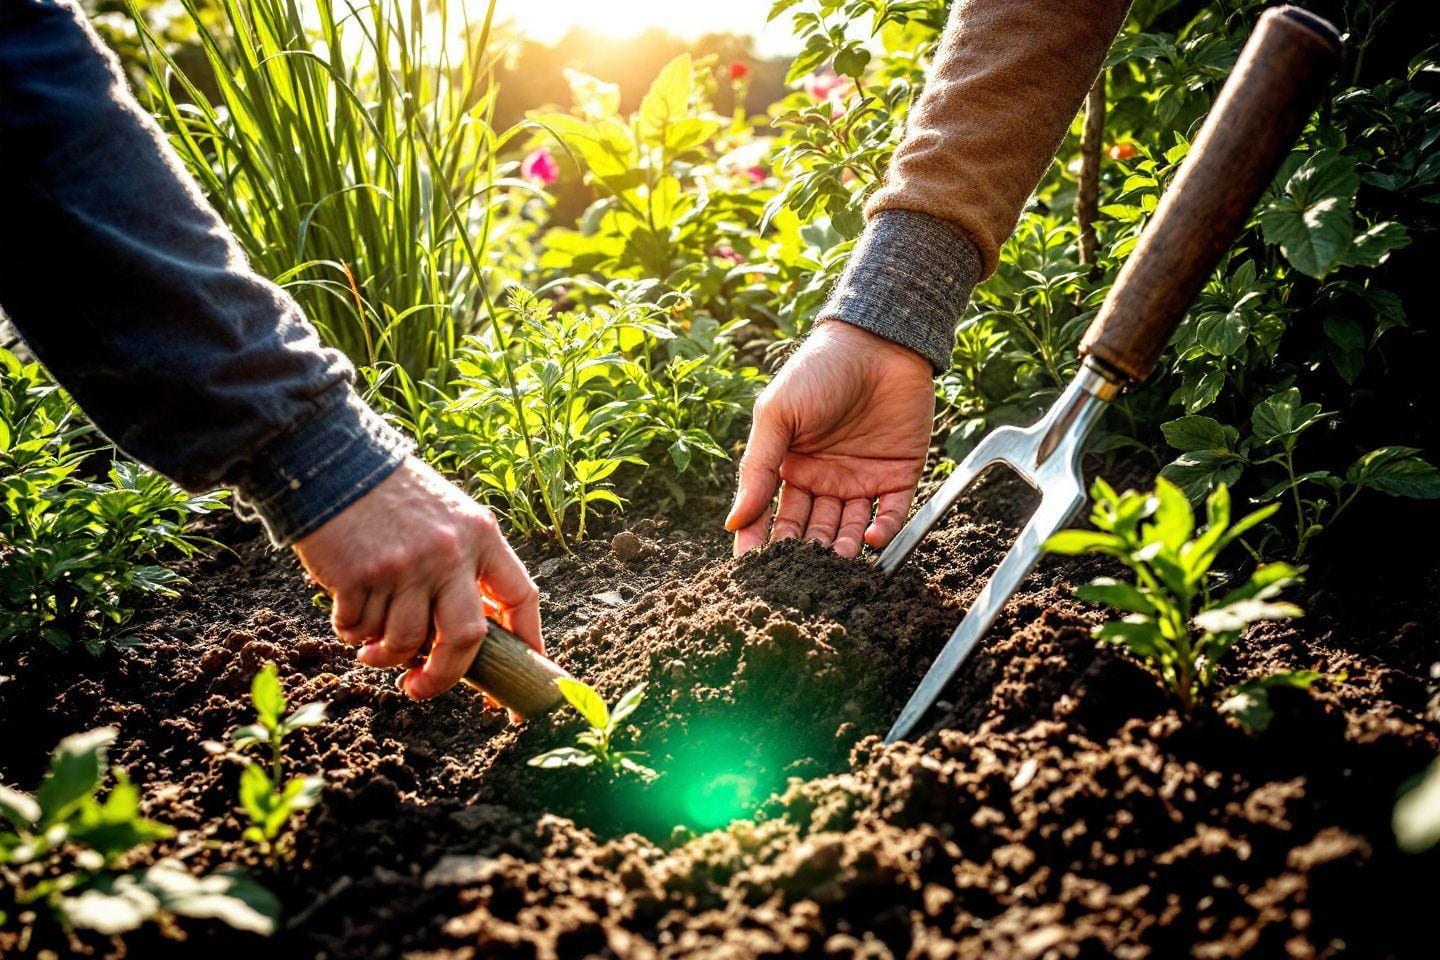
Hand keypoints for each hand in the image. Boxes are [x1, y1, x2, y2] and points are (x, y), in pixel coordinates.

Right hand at [293, 455, 540, 699]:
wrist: (333, 462)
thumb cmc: (393, 496)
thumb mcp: (448, 517)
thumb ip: (464, 565)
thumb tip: (471, 636)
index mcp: (481, 536)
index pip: (520, 596)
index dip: (526, 640)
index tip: (516, 672)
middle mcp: (449, 552)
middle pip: (465, 639)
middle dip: (443, 677)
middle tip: (420, 688)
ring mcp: (405, 566)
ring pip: (404, 642)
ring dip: (383, 656)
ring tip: (370, 651)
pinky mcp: (359, 576)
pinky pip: (359, 629)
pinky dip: (351, 634)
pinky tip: (348, 617)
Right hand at [726, 321, 934, 557]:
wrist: (879, 341)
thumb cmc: (818, 371)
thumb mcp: (777, 415)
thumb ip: (757, 469)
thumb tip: (732, 522)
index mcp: (790, 467)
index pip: (771, 517)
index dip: (760, 544)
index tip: (754, 571)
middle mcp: (824, 480)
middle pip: (811, 530)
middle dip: (805, 556)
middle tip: (802, 579)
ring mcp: (862, 479)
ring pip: (849, 529)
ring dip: (843, 551)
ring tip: (839, 566)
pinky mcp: (899, 475)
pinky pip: (891, 514)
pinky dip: (883, 532)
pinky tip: (872, 542)